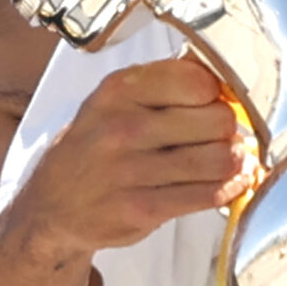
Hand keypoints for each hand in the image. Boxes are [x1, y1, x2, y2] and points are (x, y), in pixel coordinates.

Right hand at [4, 58, 254, 264]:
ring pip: (220, 159)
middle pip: (218, 119)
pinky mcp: (142, 209)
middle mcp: (121, 127)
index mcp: (118, 91)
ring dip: (235, 161)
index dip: (217, 94)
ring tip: (226, 160)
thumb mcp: (116, 103)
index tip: (213, 104)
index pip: (199, 80)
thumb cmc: (94, 149)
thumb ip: (167, 84)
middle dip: (229, 129)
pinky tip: (229, 183)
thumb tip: (226, 76)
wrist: (51, 207)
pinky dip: (231, 188)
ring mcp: (129, 171)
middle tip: (221, 137)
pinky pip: (210, 194)